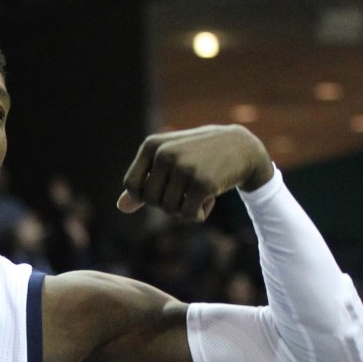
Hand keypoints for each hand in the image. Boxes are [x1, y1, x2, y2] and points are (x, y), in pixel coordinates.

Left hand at [117, 124, 271, 220]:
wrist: (241, 146)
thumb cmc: (199, 156)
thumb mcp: (169, 161)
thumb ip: (144, 183)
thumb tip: (120, 207)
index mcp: (151, 145)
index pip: (131, 186)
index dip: (145, 196)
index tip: (164, 189)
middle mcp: (165, 154)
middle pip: (151, 200)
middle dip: (167, 203)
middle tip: (185, 192)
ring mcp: (184, 168)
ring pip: (169, 210)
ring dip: (185, 209)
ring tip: (199, 192)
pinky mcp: (203, 183)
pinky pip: (188, 215)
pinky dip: (198, 214)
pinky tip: (210, 201)